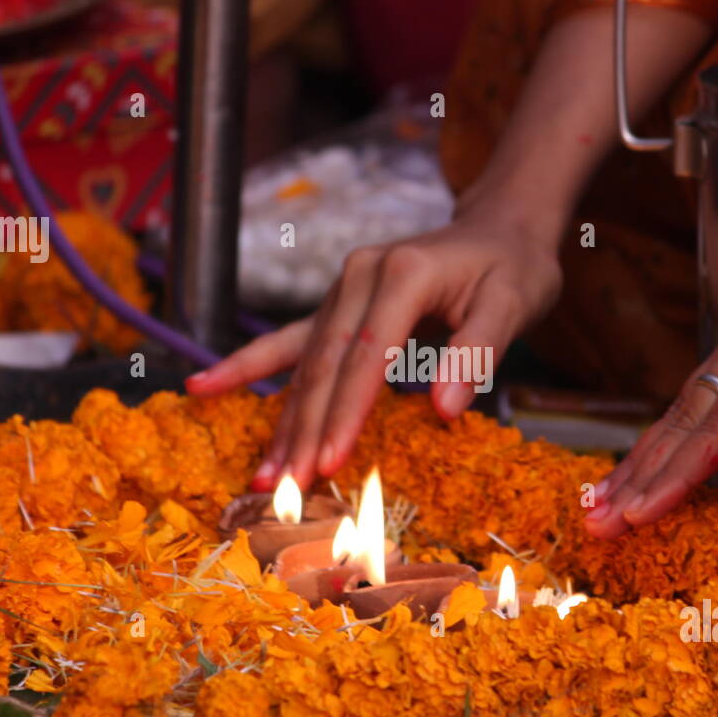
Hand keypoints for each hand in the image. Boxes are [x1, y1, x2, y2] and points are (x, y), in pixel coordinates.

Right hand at [186, 201, 562, 490]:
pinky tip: (203, 387)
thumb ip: (478, 352)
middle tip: (290, 489)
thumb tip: (444, 410)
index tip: (330, 462)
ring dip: (283, 422)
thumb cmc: (513, 267)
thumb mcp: (514, 302)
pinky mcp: (336, 304)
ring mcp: (341, 289)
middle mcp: (360, 276)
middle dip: (306, 431)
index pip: (367, 355)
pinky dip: (248, 367)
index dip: (346, 413)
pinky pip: (288, 342)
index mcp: (401, 274)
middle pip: (325, 364)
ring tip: (262, 479)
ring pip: (304, 363)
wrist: (500, 227)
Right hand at [585, 177, 717, 537]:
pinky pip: (695, 395)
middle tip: (594, 524)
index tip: (639, 514)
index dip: (677, 476)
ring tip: (600, 500)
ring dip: (639, 459)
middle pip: (681, 422)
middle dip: (637, 478)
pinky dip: (665, 432)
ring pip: (679, 410)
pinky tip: (648, 455)